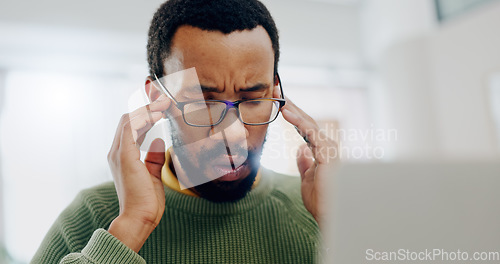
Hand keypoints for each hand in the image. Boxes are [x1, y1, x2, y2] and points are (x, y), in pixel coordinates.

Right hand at [107, 94, 170, 251]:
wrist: (139, 218)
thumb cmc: (146, 202)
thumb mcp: (153, 175)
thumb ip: (154, 158)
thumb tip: (159, 141)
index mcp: (123, 156)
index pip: (132, 127)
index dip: (146, 114)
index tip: (163, 106)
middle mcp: (117, 151)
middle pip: (129, 119)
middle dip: (147, 106)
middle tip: (164, 98)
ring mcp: (118, 153)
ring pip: (129, 120)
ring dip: (147, 108)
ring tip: (164, 103)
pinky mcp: (124, 156)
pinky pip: (130, 128)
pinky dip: (143, 118)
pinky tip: (158, 115)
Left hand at [281, 97, 337, 227]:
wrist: (331, 216)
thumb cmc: (322, 201)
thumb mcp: (307, 179)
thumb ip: (305, 162)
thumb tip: (301, 148)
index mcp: (322, 151)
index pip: (306, 128)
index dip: (292, 114)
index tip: (278, 101)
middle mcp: (328, 146)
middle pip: (307, 120)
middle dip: (291, 105)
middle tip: (276, 89)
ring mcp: (329, 149)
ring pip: (309, 123)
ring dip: (292, 108)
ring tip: (278, 95)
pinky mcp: (328, 154)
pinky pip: (311, 133)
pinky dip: (298, 121)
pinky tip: (286, 112)